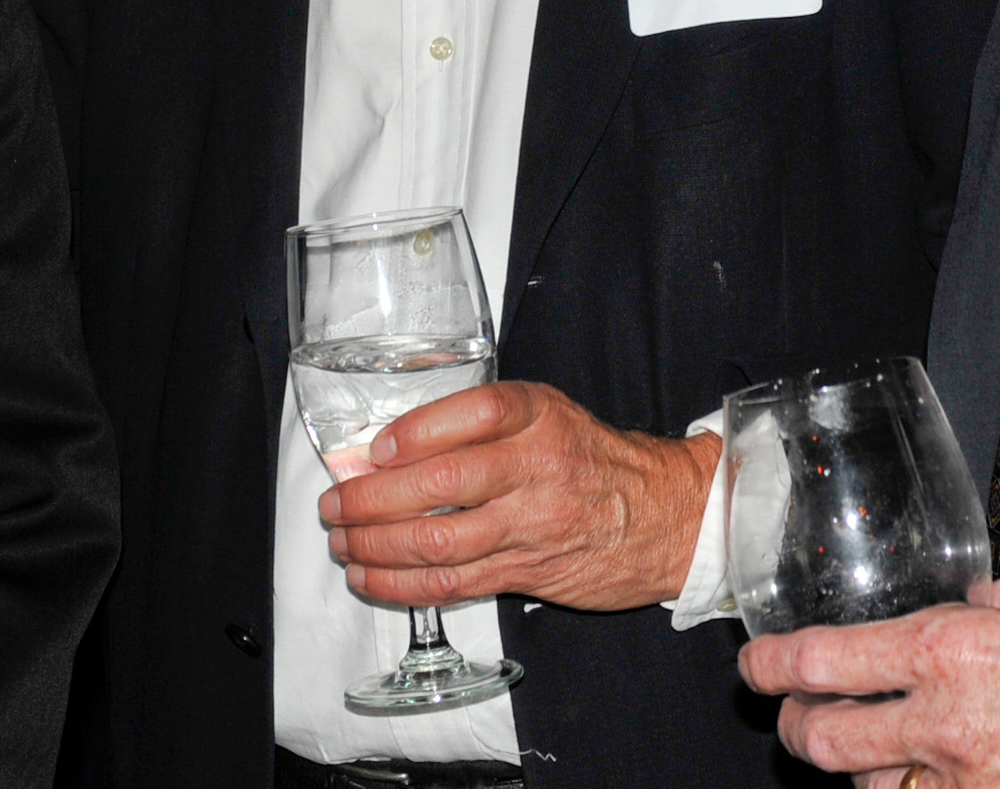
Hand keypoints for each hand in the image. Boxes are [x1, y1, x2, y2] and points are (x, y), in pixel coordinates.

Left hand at [317, 380, 720, 613]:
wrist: (664, 516)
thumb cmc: (592, 460)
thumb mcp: (547, 415)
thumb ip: (479, 424)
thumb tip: (388, 448)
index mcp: (539, 416)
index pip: (470, 414)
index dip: (413, 433)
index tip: (372, 450)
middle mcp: (536, 469)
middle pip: (442, 484)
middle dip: (373, 498)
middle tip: (336, 503)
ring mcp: (532, 526)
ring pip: (440, 542)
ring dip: (376, 547)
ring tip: (343, 543)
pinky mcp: (527, 573)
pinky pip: (455, 584)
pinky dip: (402, 585)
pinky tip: (371, 578)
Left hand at [738, 560, 999, 788]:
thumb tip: (980, 597)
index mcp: (955, 650)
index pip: (825, 661)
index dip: (772, 667)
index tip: (756, 666)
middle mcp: (952, 727)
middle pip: (827, 743)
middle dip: (799, 730)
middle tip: (797, 717)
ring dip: (866, 775)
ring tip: (868, 756)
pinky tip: (937, 785)